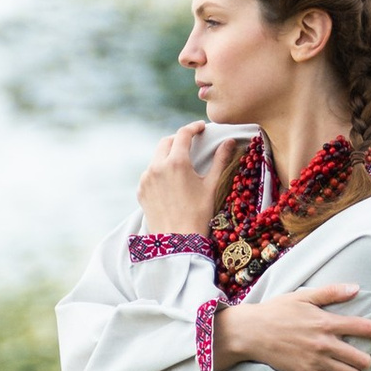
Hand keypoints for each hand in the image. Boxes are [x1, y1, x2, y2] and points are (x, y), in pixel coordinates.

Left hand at [137, 121, 224, 237]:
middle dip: (179, 139)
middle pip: (166, 142)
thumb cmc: (199, 214)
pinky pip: (149, 174)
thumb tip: (230, 142)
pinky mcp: (141, 191)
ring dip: (168, 155)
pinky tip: (170, 182)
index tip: (201, 128)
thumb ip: (220, 161)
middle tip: (191, 143)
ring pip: (156, 158)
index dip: (193, 128)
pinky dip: (159, 171)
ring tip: (181, 164)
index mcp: (176, 163)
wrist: (178, 242)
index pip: (183, 134)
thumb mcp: (212, 186)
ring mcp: (146, 179)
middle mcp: (157, 167)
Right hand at [216, 283, 370, 370]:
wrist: (252, 333)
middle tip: (363, 356)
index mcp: (326, 322)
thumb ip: (331, 293)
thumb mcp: (303, 297)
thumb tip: (356, 288)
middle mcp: (324, 343)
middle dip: (366, 358)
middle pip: (360, 358)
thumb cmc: (277, 311)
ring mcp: (315, 361)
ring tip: (351, 367)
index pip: (363, 329)